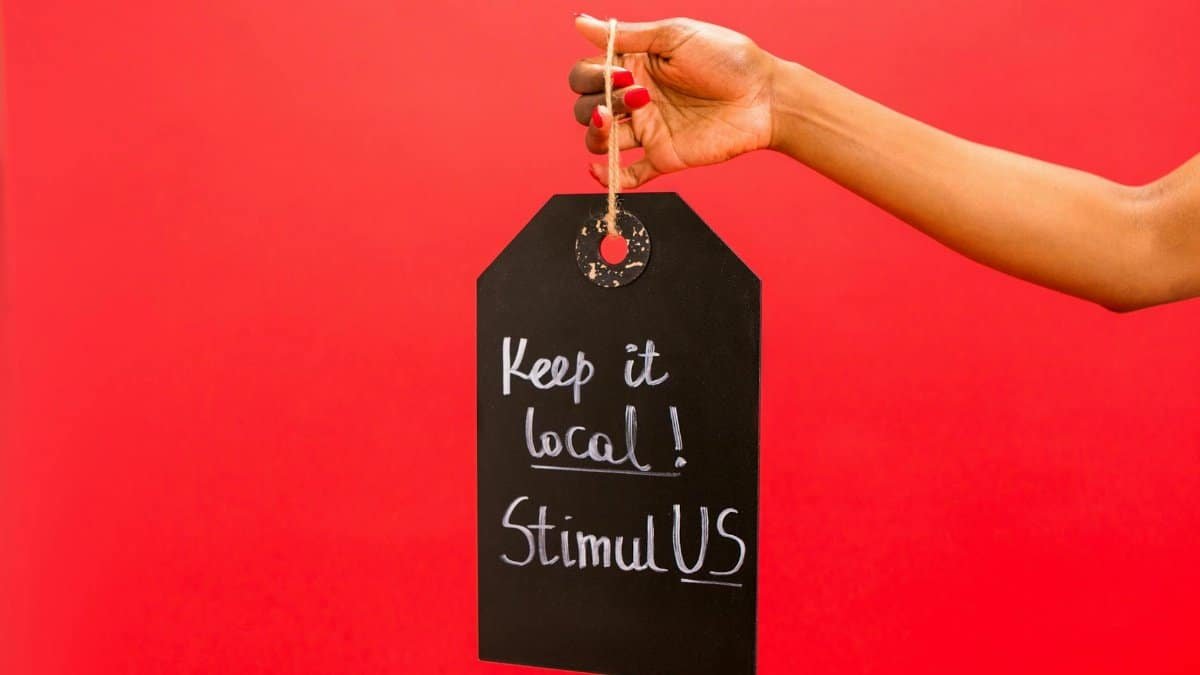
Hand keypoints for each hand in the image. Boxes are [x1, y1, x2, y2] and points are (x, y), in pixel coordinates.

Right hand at [570, 15, 776, 187]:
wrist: (764, 97)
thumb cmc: (728, 58)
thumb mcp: (675, 35)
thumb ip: (628, 34)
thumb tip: (581, 22)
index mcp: (635, 66)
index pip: (586, 74)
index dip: (591, 75)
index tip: (620, 70)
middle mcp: (636, 98)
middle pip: (586, 108)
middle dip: (594, 103)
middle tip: (632, 94)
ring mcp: (648, 130)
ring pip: (600, 141)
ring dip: (596, 135)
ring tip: (612, 123)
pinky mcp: (663, 156)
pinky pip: (629, 174)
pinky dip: (610, 178)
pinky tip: (600, 170)